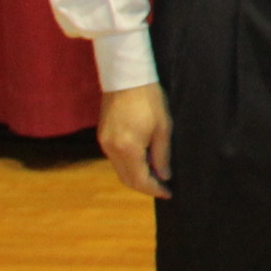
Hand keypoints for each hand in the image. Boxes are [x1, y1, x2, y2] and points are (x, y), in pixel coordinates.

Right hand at [98, 84, 173, 198]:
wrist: (127, 77)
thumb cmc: (149, 100)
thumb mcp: (163, 128)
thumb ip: (162, 155)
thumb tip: (164, 176)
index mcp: (127, 149)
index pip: (139, 180)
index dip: (154, 189)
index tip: (168, 193)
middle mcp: (111, 150)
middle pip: (126, 179)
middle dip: (145, 186)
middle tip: (162, 187)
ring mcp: (104, 143)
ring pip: (120, 170)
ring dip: (136, 176)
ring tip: (155, 175)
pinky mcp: (102, 135)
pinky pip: (115, 159)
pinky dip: (128, 165)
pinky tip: (141, 161)